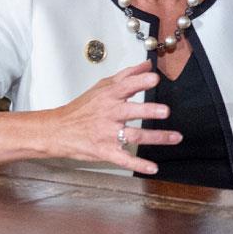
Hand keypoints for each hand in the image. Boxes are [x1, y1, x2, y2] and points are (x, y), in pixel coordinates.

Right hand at [42, 60, 180, 173]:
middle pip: (131, 112)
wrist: (58, 130)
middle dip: (148, 111)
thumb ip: (127, 75)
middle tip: (165, 111)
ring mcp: (107, 134)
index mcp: (108, 97)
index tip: (154, 78)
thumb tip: (147, 65)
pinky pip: (124, 159)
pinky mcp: (105, 152)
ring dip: (155, 137)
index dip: (140, 82)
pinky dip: (139, 165)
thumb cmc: (82, 108)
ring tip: (175, 137)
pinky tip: (153, 168)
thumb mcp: (102, 87)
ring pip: (134, 136)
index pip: (126, 86)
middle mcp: (109, 114)